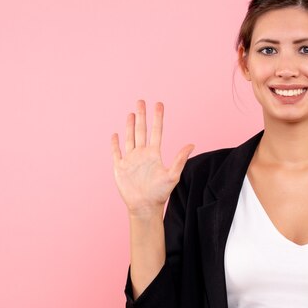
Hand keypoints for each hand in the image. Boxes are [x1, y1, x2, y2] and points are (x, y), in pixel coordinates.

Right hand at [111, 100, 193, 216]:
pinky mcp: (120, 168)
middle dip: (141, 116)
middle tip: (141, 101)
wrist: (145, 207)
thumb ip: (180, 159)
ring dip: (130, 126)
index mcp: (154, 154)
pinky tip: (115, 135)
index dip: (157, 118)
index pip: (156, 131)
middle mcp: (142, 154)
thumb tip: (192, 144)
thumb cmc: (160, 194)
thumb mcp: (172, 176)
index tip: (158, 104)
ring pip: (130, 138)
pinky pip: (116, 153)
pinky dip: (115, 144)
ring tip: (131, 113)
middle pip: (141, 130)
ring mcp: (131, 160)